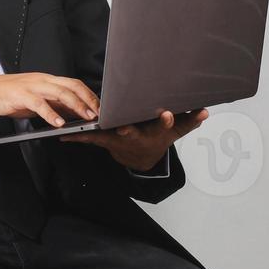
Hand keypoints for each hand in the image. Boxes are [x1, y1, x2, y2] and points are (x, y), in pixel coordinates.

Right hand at [0, 72, 99, 127]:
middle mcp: (42, 80)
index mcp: (47, 80)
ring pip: (59, 92)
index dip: (89, 95)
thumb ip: (53, 102)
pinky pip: (39, 104)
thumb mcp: (35, 98)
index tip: (101, 107)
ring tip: (86, 117)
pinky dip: (51, 114)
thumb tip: (73, 111)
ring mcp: (32, 86)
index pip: (74, 84)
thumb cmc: (9, 95)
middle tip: (99, 113)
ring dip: (76, 105)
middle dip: (88, 100)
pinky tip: (58, 123)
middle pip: (71, 86)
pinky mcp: (20, 96)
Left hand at [60, 108, 209, 171]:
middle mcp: (135, 137)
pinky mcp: (103, 140)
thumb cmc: (155, 139)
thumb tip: (206, 111)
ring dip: (91, 133)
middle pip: (132, 133)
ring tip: (77, 130)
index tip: (168, 114)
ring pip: (105, 136)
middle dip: (128, 130)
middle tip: (123, 127)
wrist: (140, 157)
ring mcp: (118, 140)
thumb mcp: (174, 132)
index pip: (164, 126)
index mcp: (153, 133)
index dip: (167, 121)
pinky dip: (76, 137)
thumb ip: (189, 121)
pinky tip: (62, 136)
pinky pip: (88, 138)